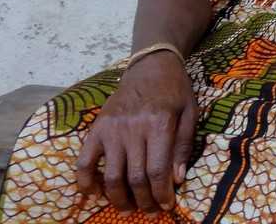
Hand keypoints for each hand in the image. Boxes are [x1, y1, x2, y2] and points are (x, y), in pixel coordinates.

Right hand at [75, 55, 196, 213]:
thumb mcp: (190, 113)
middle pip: (135, 177)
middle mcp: (133, 129)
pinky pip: (84, 160)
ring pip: (111, 175)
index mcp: (159, 125)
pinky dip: (86, 181)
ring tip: (128, 210)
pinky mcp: (96, 128)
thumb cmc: (175, 90)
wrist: (150, 66)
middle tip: (151, 212)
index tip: (167, 206)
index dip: (162, 194)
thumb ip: (184, 146)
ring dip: (119, 198)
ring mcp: (111, 130)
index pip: (158, 170)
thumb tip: (177, 178)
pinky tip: (95, 193)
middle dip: (144, 200)